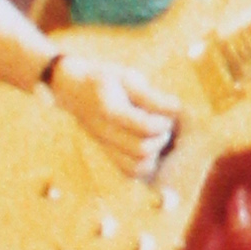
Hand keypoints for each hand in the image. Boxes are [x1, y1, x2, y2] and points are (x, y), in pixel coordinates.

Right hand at [48, 52, 179, 178]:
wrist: (73, 90)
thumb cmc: (106, 80)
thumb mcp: (127, 77)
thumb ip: (152, 96)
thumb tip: (177, 109)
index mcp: (109, 109)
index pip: (145, 127)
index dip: (164, 121)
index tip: (170, 109)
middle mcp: (104, 133)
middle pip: (142, 150)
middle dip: (162, 136)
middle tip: (163, 121)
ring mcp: (104, 147)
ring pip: (137, 167)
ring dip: (156, 152)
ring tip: (157, 134)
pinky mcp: (108, 155)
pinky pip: (131, 172)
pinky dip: (147, 164)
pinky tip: (151, 146)